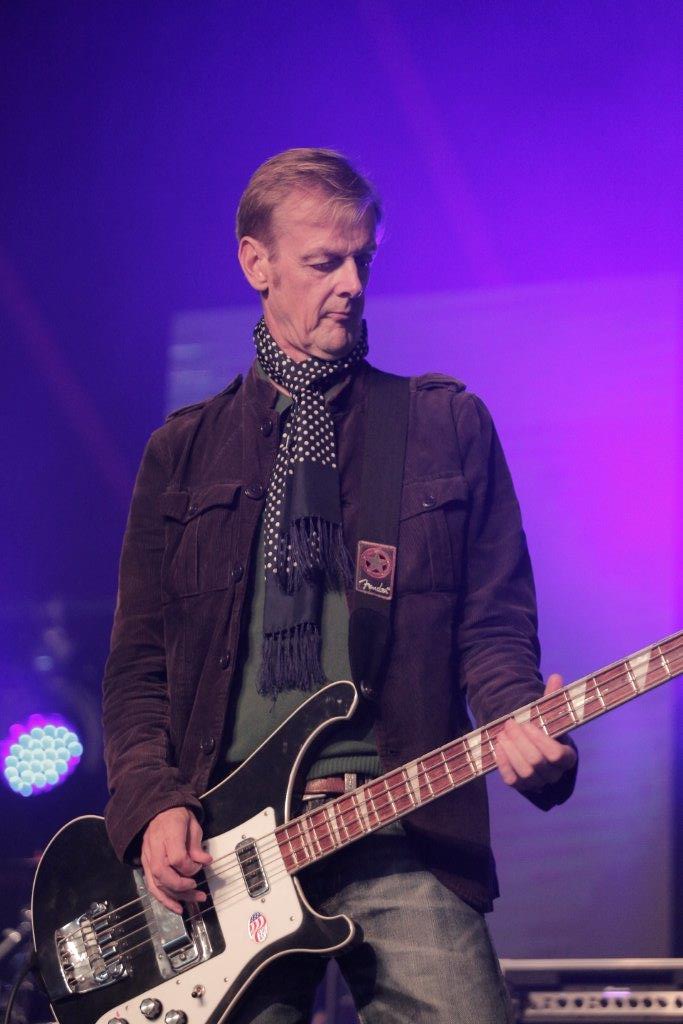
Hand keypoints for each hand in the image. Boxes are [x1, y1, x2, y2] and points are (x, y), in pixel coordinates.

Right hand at [140, 807, 212, 913]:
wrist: (159, 810)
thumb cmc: (178, 817)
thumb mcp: (193, 825)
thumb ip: (197, 845)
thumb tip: (206, 861)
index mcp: (168, 833)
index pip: (177, 858)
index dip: (190, 867)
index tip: (200, 864)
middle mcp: (154, 847)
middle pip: (163, 874)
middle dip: (181, 886)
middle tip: (198, 888)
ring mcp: (147, 858)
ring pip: (156, 884)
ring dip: (176, 897)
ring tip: (194, 900)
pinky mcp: (145, 866)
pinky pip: (152, 886)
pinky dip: (164, 900)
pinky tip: (177, 908)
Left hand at [496, 673, 576, 791]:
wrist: (532, 745)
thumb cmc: (543, 728)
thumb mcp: (548, 714)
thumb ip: (552, 698)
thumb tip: (556, 677)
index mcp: (567, 756)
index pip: (556, 755)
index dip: (539, 739)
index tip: (527, 723)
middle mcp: (555, 774)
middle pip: (536, 762)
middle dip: (520, 740)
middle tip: (509, 723)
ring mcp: (538, 783)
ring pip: (525, 773)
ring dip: (510, 750)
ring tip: (502, 733)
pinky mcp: (521, 786)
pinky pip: (511, 780)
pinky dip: (503, 763)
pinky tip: (498, 746)